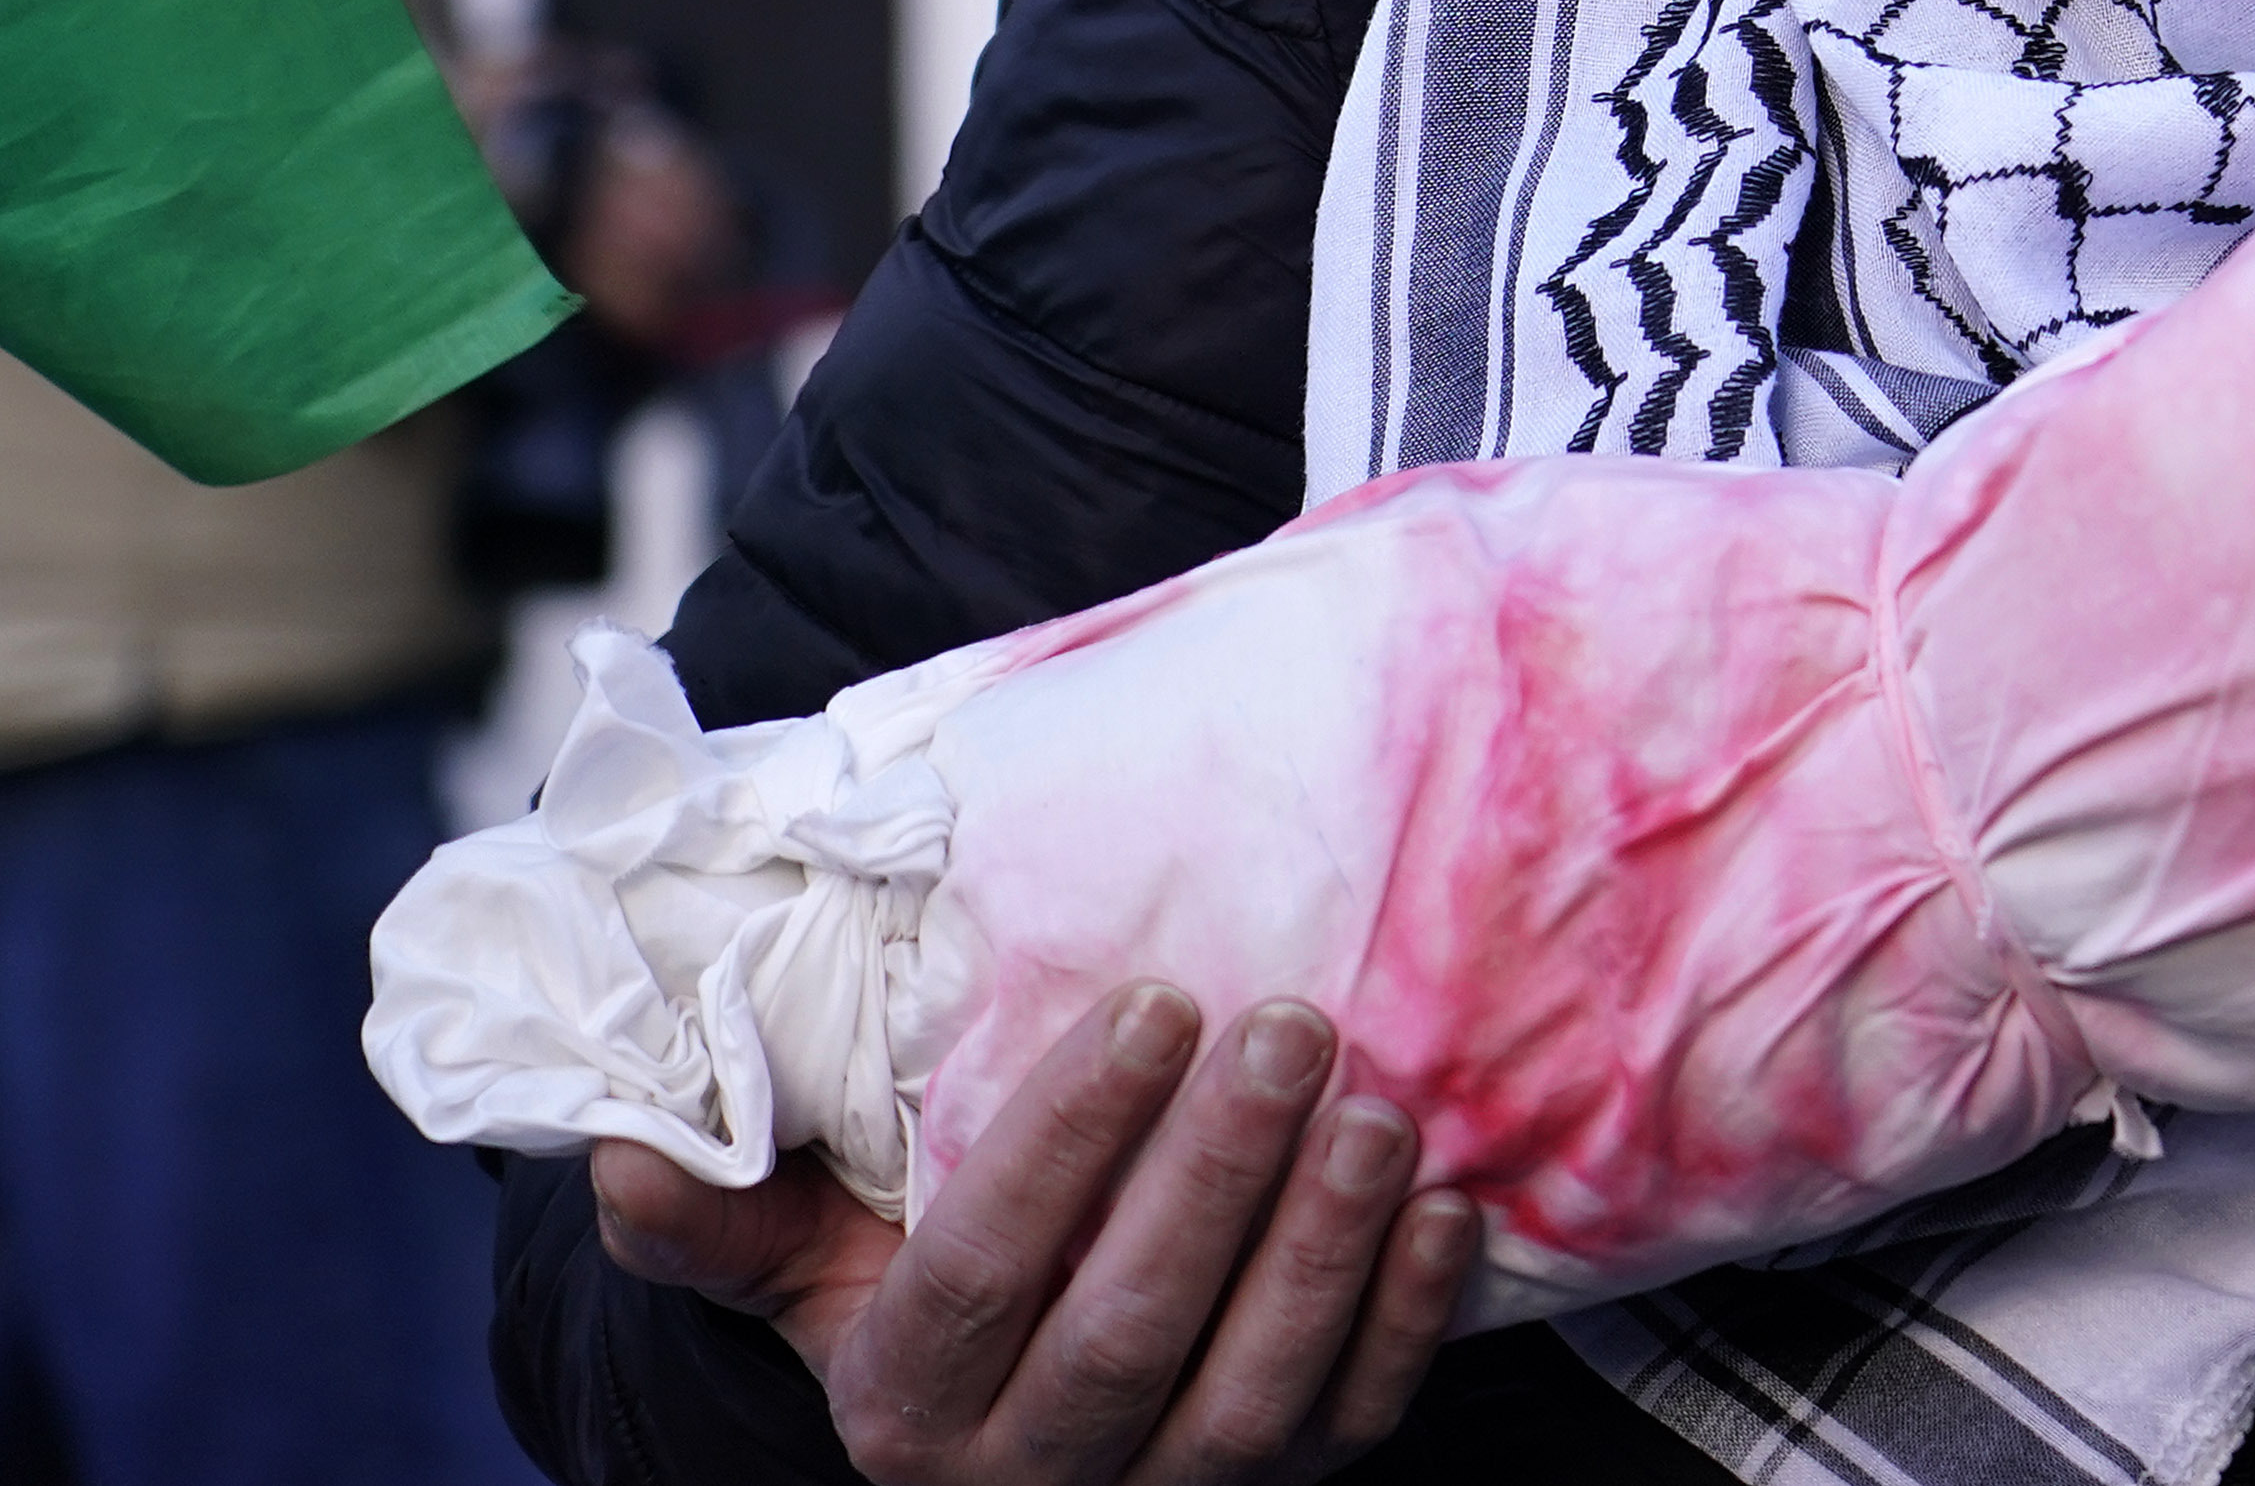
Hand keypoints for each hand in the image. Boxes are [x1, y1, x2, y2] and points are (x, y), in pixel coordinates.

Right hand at [590, 984, 1479, 1482]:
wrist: (1013, 1415)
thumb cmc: (916, 1280)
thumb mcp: (809, 1258)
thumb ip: (729, 1213)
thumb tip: (624, 1157)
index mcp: (904, 1403)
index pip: (980, 1274)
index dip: (1068, 1142)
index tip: (1153, 1004)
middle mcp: (1027, 1478)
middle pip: (1127, 1334)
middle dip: (1214, 1174)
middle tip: (1287, 1021)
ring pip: (1249, 1397)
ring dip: (1320, 1248)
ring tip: (1375, 1104)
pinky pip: (1352, 1426)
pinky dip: (1402, 1322)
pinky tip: (1443, 1207)